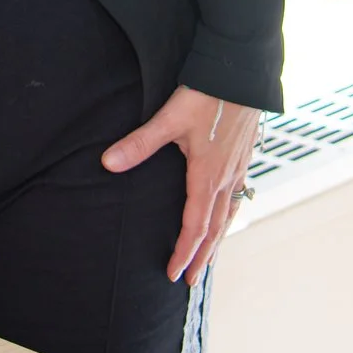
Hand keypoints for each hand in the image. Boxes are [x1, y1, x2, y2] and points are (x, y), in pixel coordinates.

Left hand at [101, 83, 260, 286]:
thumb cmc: (207, 94)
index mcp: (207, 175)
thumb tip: (108, 163)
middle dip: (202, 256)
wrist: (241, 72)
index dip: (184, 252)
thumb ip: (139, 143)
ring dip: (218, 238)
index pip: (195, 226)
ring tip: (209, 257)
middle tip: (191, 281)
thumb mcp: (169, 119)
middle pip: (216, 228)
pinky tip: (227, 211)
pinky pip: (239, 196)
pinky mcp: (244, 156)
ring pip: (230, 213)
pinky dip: (230, 214)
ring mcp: (239, 168)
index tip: (173, 273)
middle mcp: (227, 177)